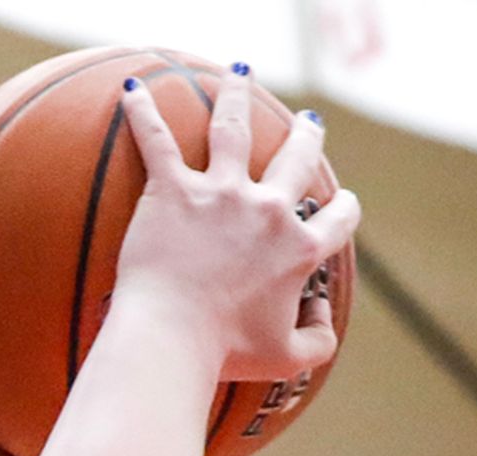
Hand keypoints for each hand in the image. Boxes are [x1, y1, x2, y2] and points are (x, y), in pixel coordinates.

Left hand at [106, 72, 357, 383]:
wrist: (170, 340)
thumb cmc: (224, 354)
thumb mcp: (286, 358)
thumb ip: (318, 339)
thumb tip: (323, 316)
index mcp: (298, 249)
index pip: (338, 219)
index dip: (344, 211)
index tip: (341, 206)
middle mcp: (267, 211)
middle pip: (297, 159)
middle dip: (307, 138)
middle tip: (309, 123)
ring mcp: (220, 195)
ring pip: (234, 128)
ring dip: (239, 96)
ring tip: (241, 76)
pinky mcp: (173, 192)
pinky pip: (156, 141)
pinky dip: (141, 112)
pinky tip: (131, 89)